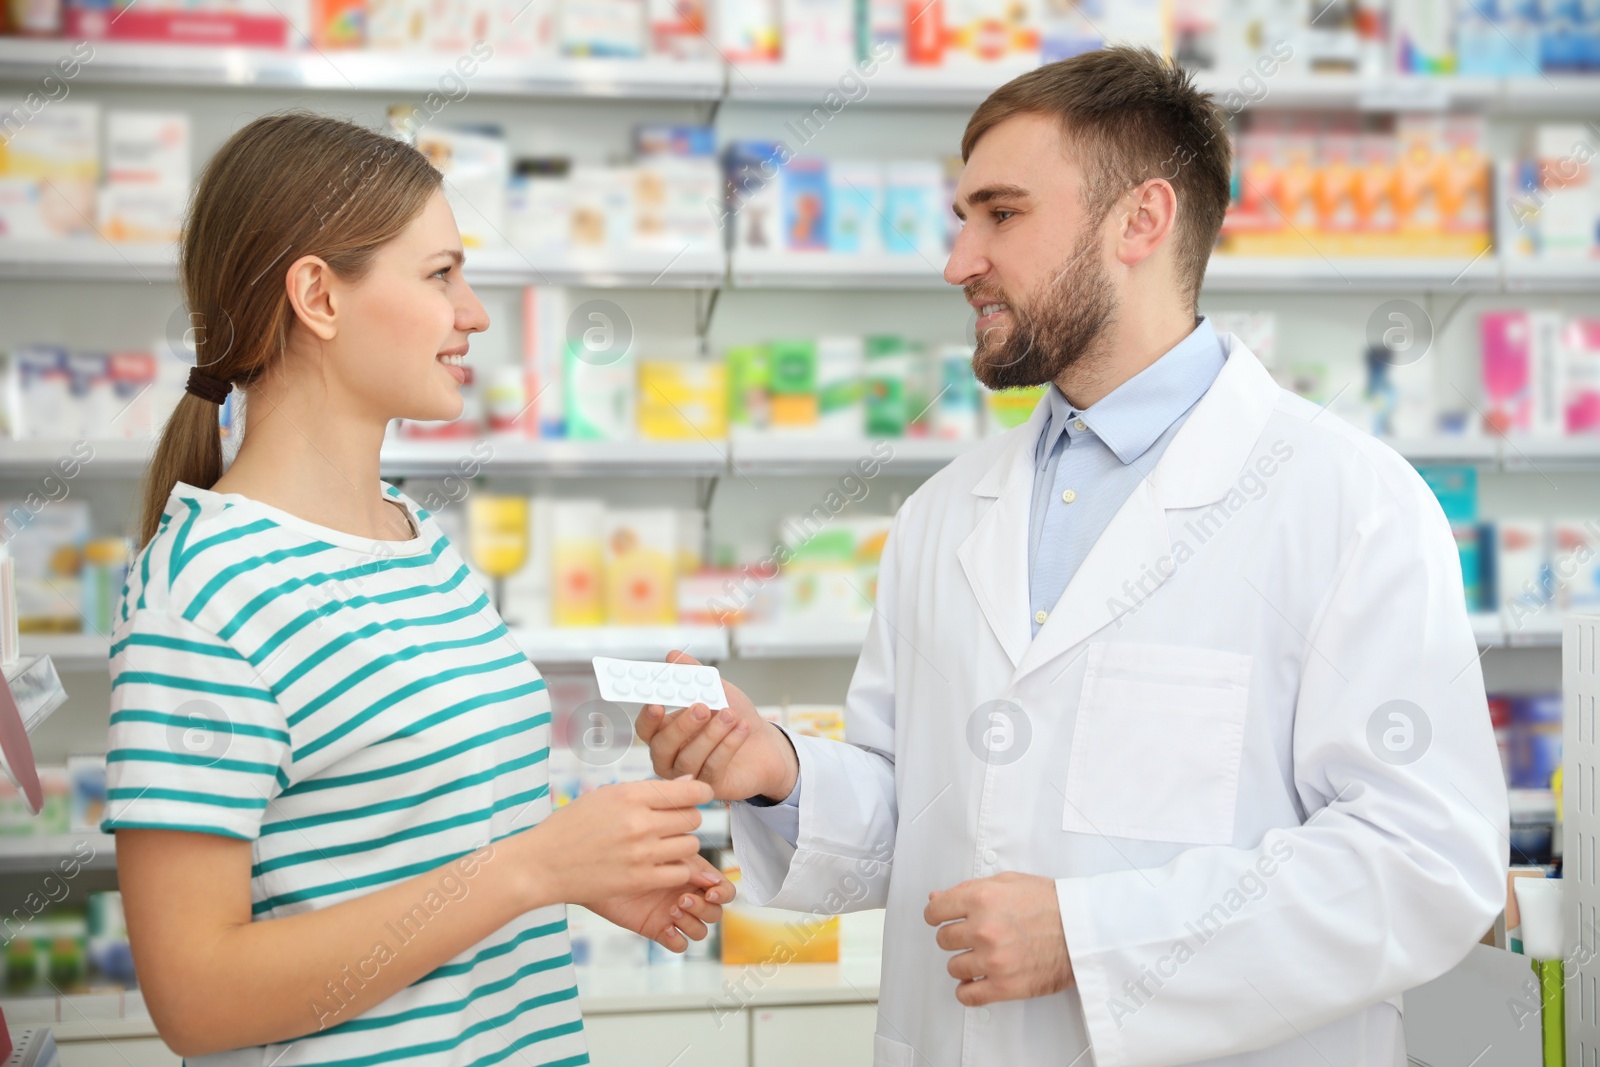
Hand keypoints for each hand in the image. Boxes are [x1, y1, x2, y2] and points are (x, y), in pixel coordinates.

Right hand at [528, 777, 711, 906]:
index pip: (688, 791)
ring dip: (682, 846)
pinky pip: (680, 873)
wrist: (541, 865)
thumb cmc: (571, 827)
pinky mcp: (639, 881)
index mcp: (630, 795)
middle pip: (693, 818)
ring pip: (691, 846)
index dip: (701, 793)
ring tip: (662, 846)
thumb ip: (648, 790)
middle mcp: (639, 822)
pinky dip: (675, 870)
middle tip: (671, 824)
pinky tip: (659, 866)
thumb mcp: (604, 796)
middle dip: (686, 820)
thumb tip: (689, 783)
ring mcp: (641, 853)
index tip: (701, 796)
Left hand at [589, 853, 735, 952]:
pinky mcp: (659, 930)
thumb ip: (691, 868)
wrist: (600, 867)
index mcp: (695, 876)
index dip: (723, 893)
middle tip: (681, 899)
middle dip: (704, 908)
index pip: (724, 889)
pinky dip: (677, 939)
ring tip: (671, 911)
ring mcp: (675, 915)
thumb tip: (714, 882)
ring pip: (701, 931)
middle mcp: (688, 896)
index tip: (711, 891)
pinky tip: (665, 927)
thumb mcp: (667, 856)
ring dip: (692, 923)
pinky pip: (680, 944)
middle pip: (716, 912)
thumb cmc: (632, 853)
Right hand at [636, 651, 798, 803]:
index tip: (657, 703)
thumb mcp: (716, 690)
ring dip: (711, 734)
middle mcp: (670, 757)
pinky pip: (713, 767)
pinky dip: (728, 745)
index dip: (648, 717)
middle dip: (682, 725)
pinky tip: (740, 729)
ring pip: (689, 758)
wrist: (765, 743)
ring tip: (730, 715)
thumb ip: (693, 675)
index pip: (645, 728)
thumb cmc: (733, 717)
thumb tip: (672, 656)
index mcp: (664, 732)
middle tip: (703, 707)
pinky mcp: (710, 787)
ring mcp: (688, 775)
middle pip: (663, 746)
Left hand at [924, 872, 1073, 1005]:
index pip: (935, 911)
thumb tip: (937, 898)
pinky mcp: (1005, 986)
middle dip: (956, 936)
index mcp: (982, 898)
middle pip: (943, 939)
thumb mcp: (1008, 882)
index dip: (937, 914)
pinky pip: (967, 995)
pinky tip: (976, 980)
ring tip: (982, 956)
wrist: (1083, 931)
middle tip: (973, 935)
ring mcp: (993, 960)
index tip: (942, 918)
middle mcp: (984, 929)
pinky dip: (967, 990)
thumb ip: (968, 889)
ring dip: (964, 962)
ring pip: (953, 966)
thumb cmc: (1051, 904)